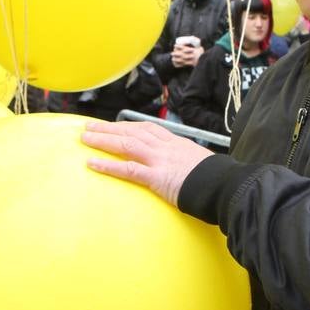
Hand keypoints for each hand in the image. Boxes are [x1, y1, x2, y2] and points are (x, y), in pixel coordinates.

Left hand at [81, 121, 213, 206]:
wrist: (225, 184)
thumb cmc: (216, 177)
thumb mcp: (201, 162)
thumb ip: (187, 161)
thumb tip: (185, 167)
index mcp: (175, 143)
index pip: (147, 129)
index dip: (128, 126)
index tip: (115, 124)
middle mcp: (165, 147)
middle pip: (131, 132)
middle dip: (109, 128)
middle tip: (89, 126)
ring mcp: (160, 161)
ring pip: (126, 145)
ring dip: (103, 140)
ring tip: (84, 138)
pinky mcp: (157, 178)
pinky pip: (128, 170)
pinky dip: (108, 166)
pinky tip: (92, 163)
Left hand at [171, 43, 203, 67]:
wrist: (207, 60)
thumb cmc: (203, 54)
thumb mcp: (200, 48)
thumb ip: (196, 46)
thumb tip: (194, 40)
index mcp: (192, 50)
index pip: (184, 47)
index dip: (179, 46)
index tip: (175, 45)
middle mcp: (190, 54)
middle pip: (181, 54)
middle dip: (176, 53)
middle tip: (171, 53)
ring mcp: (190, 60)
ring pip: (182, 59)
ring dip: (177, 59)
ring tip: (172, 59)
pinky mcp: (191, 64)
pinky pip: (184, 64)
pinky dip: (180, 64)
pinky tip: (177, 64)